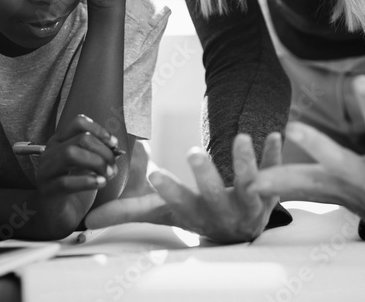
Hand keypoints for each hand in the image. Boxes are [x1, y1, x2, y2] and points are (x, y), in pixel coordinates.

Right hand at [35, 114, 118, 195]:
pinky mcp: (47, 190)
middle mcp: (50, 152)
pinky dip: (87, 181)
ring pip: (70, 154)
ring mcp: (46, 171)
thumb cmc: (76, 189)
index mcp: (60, 142)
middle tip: (113, 166)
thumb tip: (117, 149)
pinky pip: (65, 182)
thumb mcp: (89, 167)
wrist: (60, 217)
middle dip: (103, 151)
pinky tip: (100, 183)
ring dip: (96, 163)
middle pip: (80, 138)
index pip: (78, 122)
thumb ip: (100, 155)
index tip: (114, 144)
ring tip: (108, 175)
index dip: (99, 130)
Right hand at [85, 133, 281, 243]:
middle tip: (194, 152)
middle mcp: (223, 212)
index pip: (178, 205)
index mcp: (195, 215)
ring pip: (250, 185)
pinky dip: (276, 156)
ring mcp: (250, 203)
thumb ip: (129, 213)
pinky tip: (275, 134)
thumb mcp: (164, 214)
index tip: (155, 174)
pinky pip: (277, 174)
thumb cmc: (197, 215)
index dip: (169, 191)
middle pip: (214, 195)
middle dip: (205, 176)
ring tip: (240, 137)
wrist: (241, 230)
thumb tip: (87, 223)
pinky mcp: (271, 191)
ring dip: (246, 163)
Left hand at [250, 76, 364, 242]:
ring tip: (253, 178)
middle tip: (294, 127)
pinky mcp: (332, 195)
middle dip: (318, 146)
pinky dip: (278, 187)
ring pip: (312, 184)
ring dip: (284, 179)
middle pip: (340, 162)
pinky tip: (250, 183)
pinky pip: (301, 190)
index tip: (361, 82)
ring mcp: (346, 191)